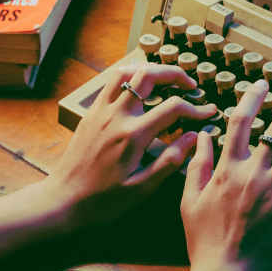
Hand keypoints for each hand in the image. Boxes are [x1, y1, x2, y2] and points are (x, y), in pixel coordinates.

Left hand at [0, 63, 216, 265]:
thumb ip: (170, 161)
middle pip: (148, 75)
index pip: (173, 108)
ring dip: (149, 70)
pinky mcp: (91, 114)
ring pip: (126, 72)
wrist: (63, 200)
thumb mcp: (141, 189)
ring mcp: (100, 111)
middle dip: (174, 74)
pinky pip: (111, 83)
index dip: (196, 108)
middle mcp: (116, 116)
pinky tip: (140, 89)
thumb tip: (192, 137)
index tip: (208, 113)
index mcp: (132, 136)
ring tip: (166, 80)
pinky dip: (129, 77)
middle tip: (190, 85)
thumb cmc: (102, 200)